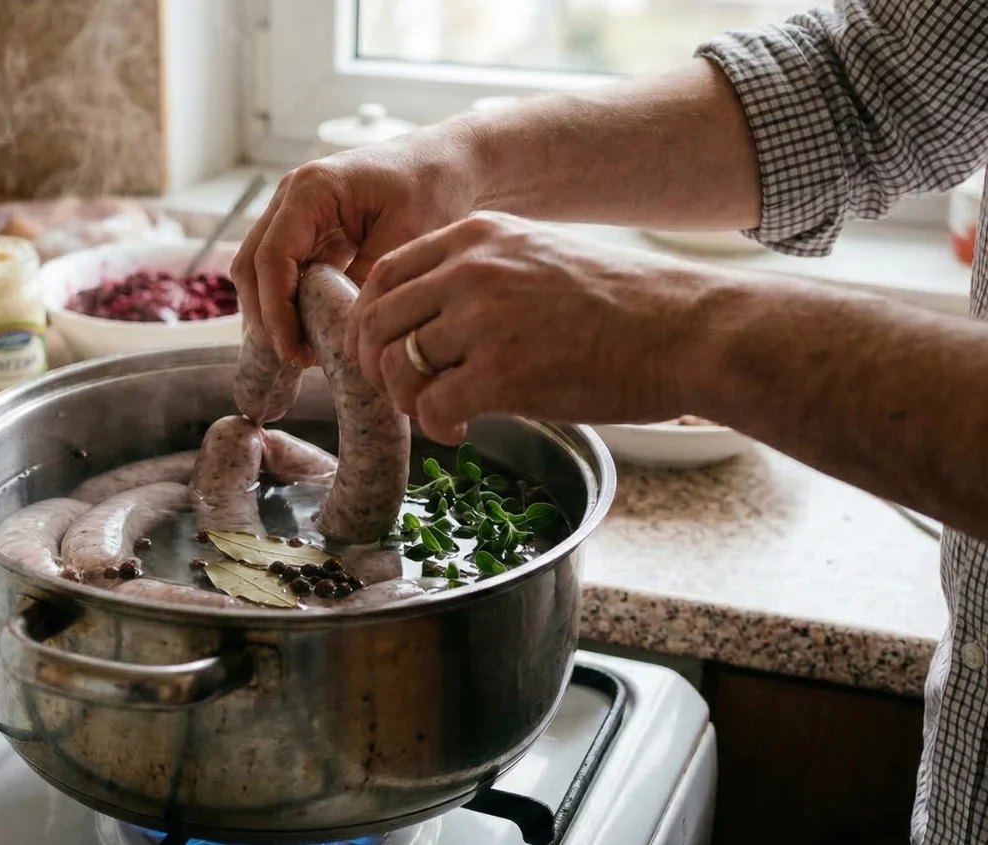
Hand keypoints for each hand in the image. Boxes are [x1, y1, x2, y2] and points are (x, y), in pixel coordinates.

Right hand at [230, 125, 480, 366]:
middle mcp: (291, 196)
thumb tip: (337, 332)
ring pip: (259, 269)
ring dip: (272, 311)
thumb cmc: (432, 187)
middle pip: (251, 264)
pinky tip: (309, 331)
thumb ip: (366, 280)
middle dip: (265, 316)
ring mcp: (294, 211)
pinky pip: (281, 269)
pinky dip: (288, 301)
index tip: (292, 349)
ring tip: (302, 350)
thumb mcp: (405, 237)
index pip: (271, 257)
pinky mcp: (307, 228)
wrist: (448, 161)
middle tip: (294, 357)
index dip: (275, 310)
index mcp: (311, 190)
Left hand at [347, 211, 718, 443]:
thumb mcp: (541, 257)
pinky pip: (431, 407)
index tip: (380, 351)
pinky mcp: (502, 373)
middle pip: (377, 321)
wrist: (689, 329)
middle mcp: (471, 269)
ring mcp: (484, 319)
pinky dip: (436, 427)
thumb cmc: (625, 304)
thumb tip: (434, 317)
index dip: (369, 322)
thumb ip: (483, 273)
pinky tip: (462, 431)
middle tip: (403, 392)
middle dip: (376, 366)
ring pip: (397, 365)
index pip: (384, 275)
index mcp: (478, 237)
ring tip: (437, 411)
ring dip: (405, 399)